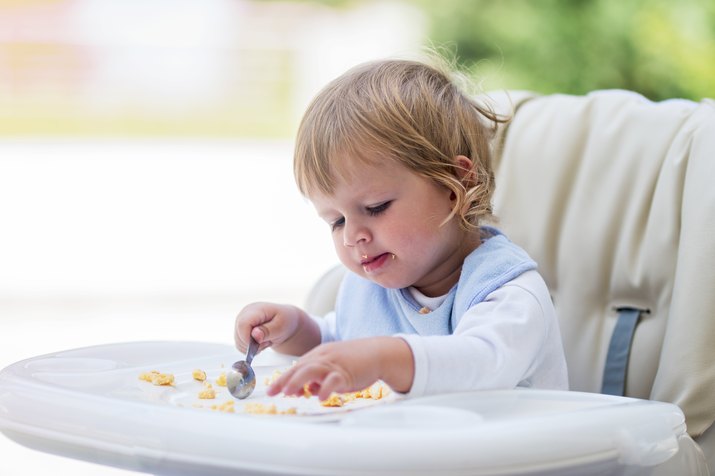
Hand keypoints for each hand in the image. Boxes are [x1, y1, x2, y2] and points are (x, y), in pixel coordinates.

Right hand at [234, 302, 320, 355]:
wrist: (286, 321)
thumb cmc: (285, 321)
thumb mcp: (282, 326)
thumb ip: (268, 330)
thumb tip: (254, 335)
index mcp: (255, 309)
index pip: (243, 324)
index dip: (248, 338)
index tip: (261, 342)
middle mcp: (244, 314)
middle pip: (239, 335)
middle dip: (252, 344)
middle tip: (267, 341)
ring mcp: (241, 322)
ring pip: (238, 342)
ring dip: (252, 347)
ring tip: (265, 340)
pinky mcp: (240, 330)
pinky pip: (240, 345)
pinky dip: (250, 348)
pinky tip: (260, 342)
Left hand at [266, 336, 414, 399]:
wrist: (377, 352)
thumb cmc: (355, 360)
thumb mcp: (333, 367)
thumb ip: (318, 378)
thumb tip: (307, 391)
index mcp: (319, 355)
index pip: (296, 367)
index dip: (282, 378)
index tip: (271, 390)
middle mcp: (323, 358)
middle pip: (299, 368)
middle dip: (284, 380)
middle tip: (273, 392)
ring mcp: (334, 364)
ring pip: (312, 370)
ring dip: (298, 382)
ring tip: (290, 394)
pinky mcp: (347, 373)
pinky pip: (334, 380)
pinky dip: (326, 388)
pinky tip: (320, 398)